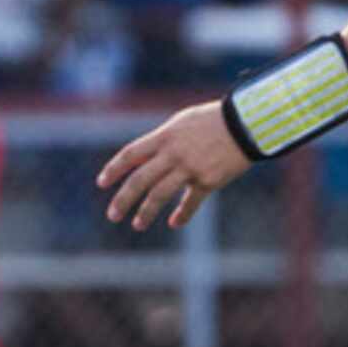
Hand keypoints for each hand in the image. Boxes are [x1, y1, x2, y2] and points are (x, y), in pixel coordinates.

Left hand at [98, 101, 250, 230]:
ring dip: (146, 212)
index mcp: (164, 136)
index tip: (101, 183)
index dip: (114, 169)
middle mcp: (173, 153)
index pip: (131, 154)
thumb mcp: (182, 123)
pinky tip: (174, 223)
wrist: (245, 124)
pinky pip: (191, 202)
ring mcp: (190, 168)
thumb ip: (162, 141)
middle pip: (140, 179)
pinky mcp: (208, 180)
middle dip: (123, 199)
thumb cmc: (212, 121)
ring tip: (137, 224)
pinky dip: (182, 215)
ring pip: (160, 195)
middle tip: (113, 215)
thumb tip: (144, 159)